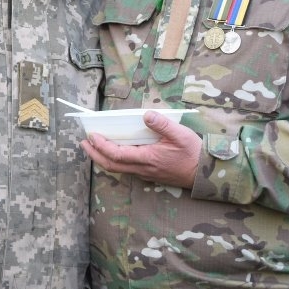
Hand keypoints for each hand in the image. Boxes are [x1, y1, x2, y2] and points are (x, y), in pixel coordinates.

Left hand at [81, 111, 201, 187]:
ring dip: (103, 158)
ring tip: (94, 146)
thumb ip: (162, 124)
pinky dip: (115, 160)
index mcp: (148, 158)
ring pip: (118, 169)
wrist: (205, 173)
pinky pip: (127, 169)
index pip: (117, 155)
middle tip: (84, 143)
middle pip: (111, 166)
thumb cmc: (193, 153)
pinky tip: (115, 151)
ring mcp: (146, 173)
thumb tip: (146, 115)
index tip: (92, 136)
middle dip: (95, 155)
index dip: (101, 146)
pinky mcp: (150, 174)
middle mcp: (143, 169)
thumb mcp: (180, 134)